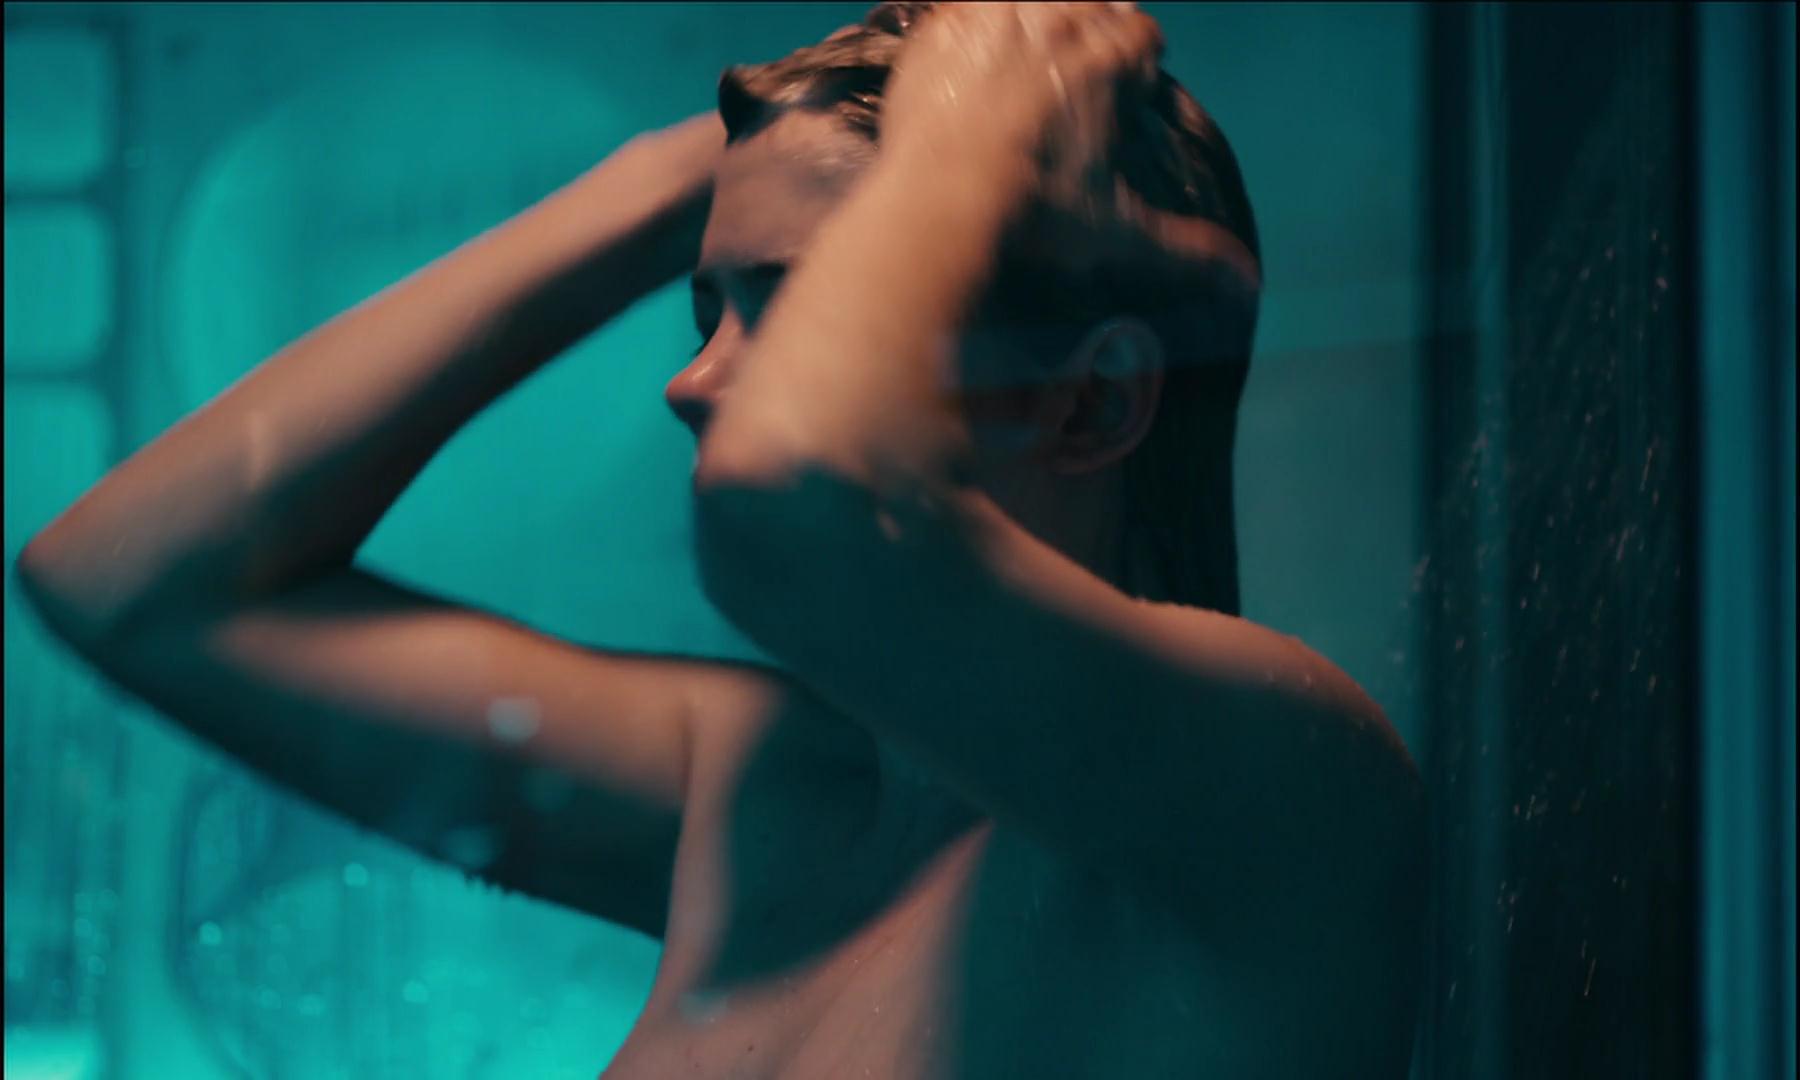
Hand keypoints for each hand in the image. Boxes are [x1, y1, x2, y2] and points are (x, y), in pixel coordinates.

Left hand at [882, 3, 1163, 223]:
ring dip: (1035, 22)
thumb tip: (1244, 276)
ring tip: (1019, 67)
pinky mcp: (944, 27)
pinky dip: (974, 25)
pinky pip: (969, 5)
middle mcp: (1059, 23)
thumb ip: (1185, 246)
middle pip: (1092, 5)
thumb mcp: (1117, 231)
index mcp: (1109, 60)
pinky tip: (969, 63)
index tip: (1121, 95)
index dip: (1134, 65)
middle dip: (1088, 36)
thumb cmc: (1033, 213)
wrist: (940, 201)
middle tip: (1066, 82)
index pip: (1142, 34)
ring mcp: (999, 17)